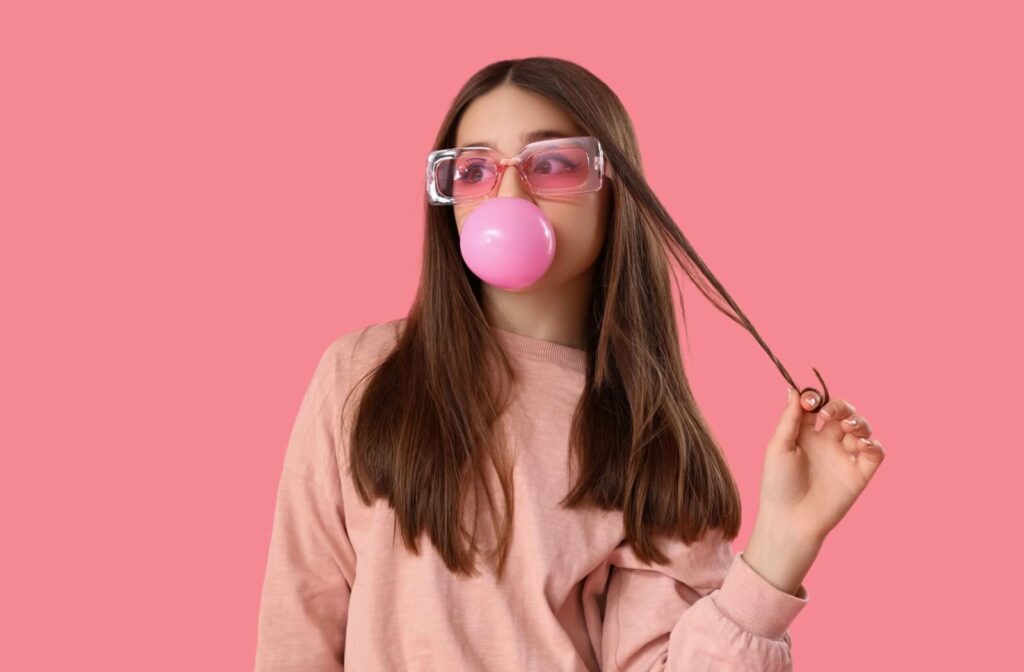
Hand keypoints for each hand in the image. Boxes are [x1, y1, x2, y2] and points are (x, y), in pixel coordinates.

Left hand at [743, 389, 886, 594]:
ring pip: (861, 428)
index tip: (809, 401)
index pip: (817, 406)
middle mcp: (826, 443)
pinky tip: (860, 444)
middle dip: (841, 406)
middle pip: (842, 412)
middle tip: (828, 414)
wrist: (790, 520)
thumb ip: (789, 419)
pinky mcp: (859, 474)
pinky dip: (873, 443)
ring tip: (848, 427)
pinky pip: (875, 452)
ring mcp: (843, 457)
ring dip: (859, 421)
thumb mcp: (778, 447)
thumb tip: (794, 388)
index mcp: (804, 434)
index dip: (816, 398)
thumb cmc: (777, 485)